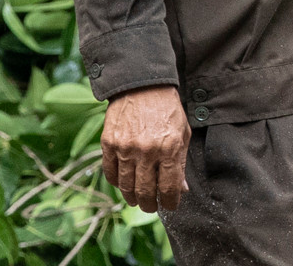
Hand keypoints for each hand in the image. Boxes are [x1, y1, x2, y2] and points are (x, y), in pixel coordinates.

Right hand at [101, 85, 190, 213]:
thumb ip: (181, 162)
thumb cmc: (167, 109)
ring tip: (137, 199)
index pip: (168, 187)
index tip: (171, 206)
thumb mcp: (183, 133)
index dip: (170, 202)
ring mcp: (125, 148)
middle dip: (150, 205)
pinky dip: (117, 183)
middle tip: (152, 207)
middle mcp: (146, 151)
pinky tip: (124, 184)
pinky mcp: (109, 144)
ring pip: (126, 186)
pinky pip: (110, 173)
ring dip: (132, 198)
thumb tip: (182, 190)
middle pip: (145, 192)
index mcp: (169, 148)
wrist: (142, 86)